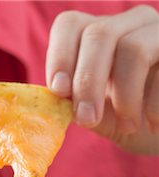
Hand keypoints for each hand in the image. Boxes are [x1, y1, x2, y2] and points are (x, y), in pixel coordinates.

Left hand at [46, 5, 158, 154]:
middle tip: (87, 119)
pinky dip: (153, 105)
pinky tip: (152, 124)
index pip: (70, 25)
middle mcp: (129, 24)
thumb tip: (55, 100)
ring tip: (128, 125)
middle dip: (88, 82)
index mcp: (99, 37)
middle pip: (99, 34)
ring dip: (125, 97)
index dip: (60, 56)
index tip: (59, 91)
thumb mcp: (99, 116)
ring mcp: (158, 32)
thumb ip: (77, 105)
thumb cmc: (130, 122)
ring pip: (133, 49)